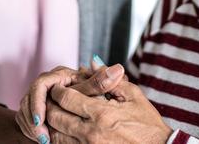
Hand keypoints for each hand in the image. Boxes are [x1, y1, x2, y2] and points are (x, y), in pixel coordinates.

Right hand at [15, 63, 124, 142]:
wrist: (83, 107)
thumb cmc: (91, 96)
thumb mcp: (95, 90)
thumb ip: (102, 82)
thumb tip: (117, 69)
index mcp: (59, 75)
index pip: (41, 85)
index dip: (38, 102)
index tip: (41, 119)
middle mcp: (46, 83)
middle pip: (29, 98)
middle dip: (33, 118)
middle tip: (42, 135)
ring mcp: (37, 95)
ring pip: (25, 110)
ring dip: (31, 126)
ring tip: (43, 139)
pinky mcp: (33, 107)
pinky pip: (24, 118)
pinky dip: (30, 129)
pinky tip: (41, 139)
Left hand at [45, 80, 171, 143]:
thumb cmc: (147, 124)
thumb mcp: (133, 96)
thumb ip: (110, 79)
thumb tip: (93, 62)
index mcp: (102, 113)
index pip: (66, 98)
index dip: (59, 90)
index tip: (59, 86)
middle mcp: (91, 133)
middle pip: (55, 117)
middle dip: (51, 105)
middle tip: (53, 99)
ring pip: (56, 135)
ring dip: (53, 124)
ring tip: (58, 114)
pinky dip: (61, 138)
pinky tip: (66, 130)